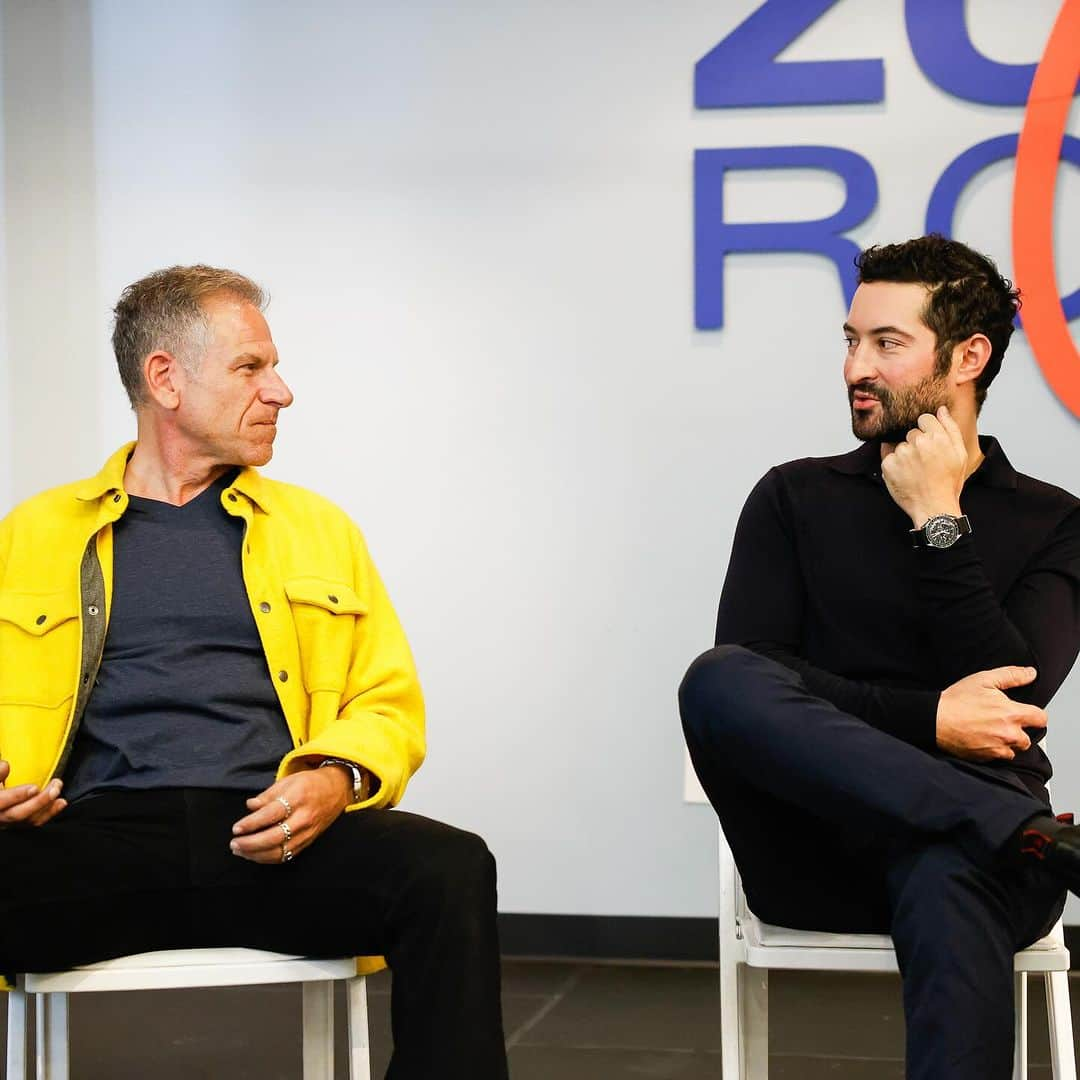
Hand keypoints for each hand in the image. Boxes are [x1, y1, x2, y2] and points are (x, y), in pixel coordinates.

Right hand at [0, 760, 66, 826]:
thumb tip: (5, 766)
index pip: (1, 802)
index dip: (17, 796)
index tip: (34, 788)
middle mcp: (0, 815)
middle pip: (18, 814)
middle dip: (39, 802)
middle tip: (54, 790)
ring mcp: (10, 821)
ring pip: (29, 819)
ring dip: (48, 805)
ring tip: (57, 789)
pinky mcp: (21, 823)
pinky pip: (36, 821)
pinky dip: (50, 812)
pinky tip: (60, 802)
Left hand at [230, 765, 351, 863]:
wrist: (337, 789)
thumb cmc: (310, 783)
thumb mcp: (288, 781)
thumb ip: (268, 795)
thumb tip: (250, 806)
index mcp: (298, 798)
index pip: (271, 814)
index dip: (252, 823)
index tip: (236, 828)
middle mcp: (303, 818)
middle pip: (275, 837)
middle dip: (251, 843)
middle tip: (234, 843)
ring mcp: (307, 832)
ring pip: (280, 851)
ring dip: (257, 854)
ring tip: (240, 851)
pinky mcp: (308, 842)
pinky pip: (286, 855)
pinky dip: (268, 858)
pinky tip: (255, 855)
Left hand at [880, 406, 967, 526]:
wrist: (934, 508)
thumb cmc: (948, 483)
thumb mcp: (959, 455)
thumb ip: (950, 429)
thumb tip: (941, 409)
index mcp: (937, 437)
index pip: (924, 418)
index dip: (927, 431)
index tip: (930, 445)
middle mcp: (918, 442)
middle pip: (911, 432)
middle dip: (916, 443)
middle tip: (925, 463)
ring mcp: (901, 453)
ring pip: (900, 445)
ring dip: (905, 455)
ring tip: (915, 471)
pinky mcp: (888, 464)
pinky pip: (888, 456)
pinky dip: (894, 464)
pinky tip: (905, 475)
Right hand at [936, 667, 1046, 761]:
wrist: (935, 719)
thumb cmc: (957, 700)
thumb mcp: (983, 680)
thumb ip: (1011, 676)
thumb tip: (1031, 673)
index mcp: (1011, 713)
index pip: (1041, 719)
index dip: (1034, 715)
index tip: (1024, 713)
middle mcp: (1009, 734)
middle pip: (1029, 738)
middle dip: (1019, 730)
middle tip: (1001, 721)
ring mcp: (998, 748)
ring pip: (1015, 749)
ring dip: (1008, 742)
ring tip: (991, 731)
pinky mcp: (987, 758)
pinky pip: (1000, 757)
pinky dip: (995, 750)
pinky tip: (983, 739)